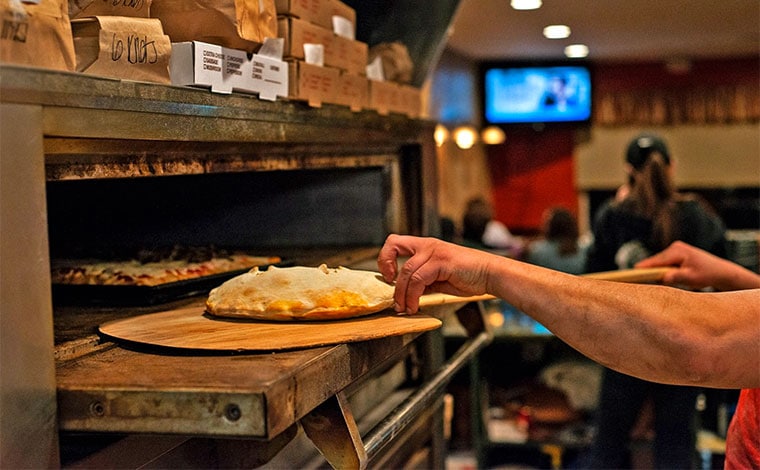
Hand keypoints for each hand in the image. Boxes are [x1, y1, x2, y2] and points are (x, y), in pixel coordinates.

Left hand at [377, 234, 493, 312]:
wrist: (490, 275)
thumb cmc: (468, 276)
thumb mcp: (438, 280)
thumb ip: (422, 282)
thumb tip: (405, 294)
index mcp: (425, 245)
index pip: (394, 242)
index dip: (386, 258)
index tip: (388, 277)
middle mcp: (427, 245)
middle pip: (394, 250)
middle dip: (388, 274)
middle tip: (393, 295)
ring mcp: (434, 251)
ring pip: (406, 271)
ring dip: (402, 294)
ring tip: (405, 308)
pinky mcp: (442, 261)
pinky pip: (418, 279)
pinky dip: (413, 295)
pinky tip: (415, 305)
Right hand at [636, 240, 759, 290]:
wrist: (721, 271)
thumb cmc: (707, 275)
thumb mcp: (691, 278)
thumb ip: (676, 277)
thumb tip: (662, 278)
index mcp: (677, 251)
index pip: (654, 261)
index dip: (642, 268)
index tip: (629, 273)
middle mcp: (674, 247)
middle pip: (655, 261)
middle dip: (649, 272)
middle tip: (637, 283)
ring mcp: (675, 249)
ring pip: (659, 262)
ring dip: (657, 272)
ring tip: (652, 282)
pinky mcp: (677, 253)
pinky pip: (664, 263)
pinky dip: (662, 270)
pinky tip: (662, 278)